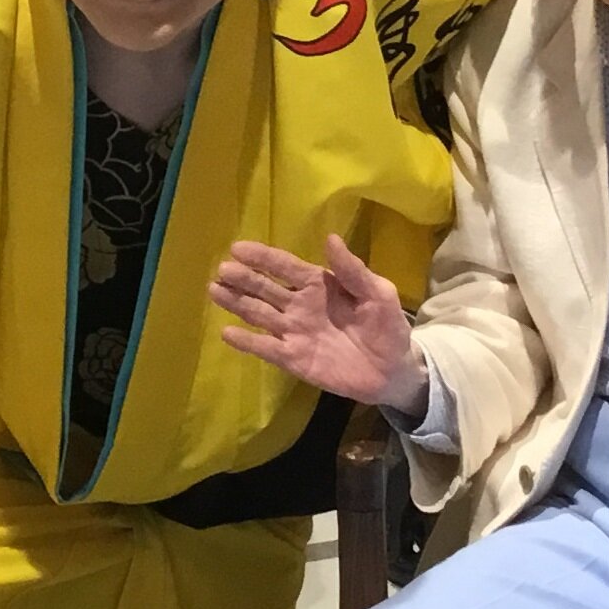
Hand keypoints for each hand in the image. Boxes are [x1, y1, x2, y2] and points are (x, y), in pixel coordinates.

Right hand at [209, 235, 425, 412]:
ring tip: (214, 290)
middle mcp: (299, 305)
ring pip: (259, 314)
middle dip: (243, 278)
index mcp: (318, 284)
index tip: (238, 248)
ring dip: (236, 302)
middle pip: (265, 289)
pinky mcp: (293, 359)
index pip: (285, 267)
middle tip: (222, 269)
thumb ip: (353, 271)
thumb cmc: (387, 326)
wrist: (394, 370)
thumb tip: (331, 238)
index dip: (262, 257)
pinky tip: (227, 333)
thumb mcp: (378, 293)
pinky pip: (266, 349)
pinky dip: (247, 342)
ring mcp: (294, 332)